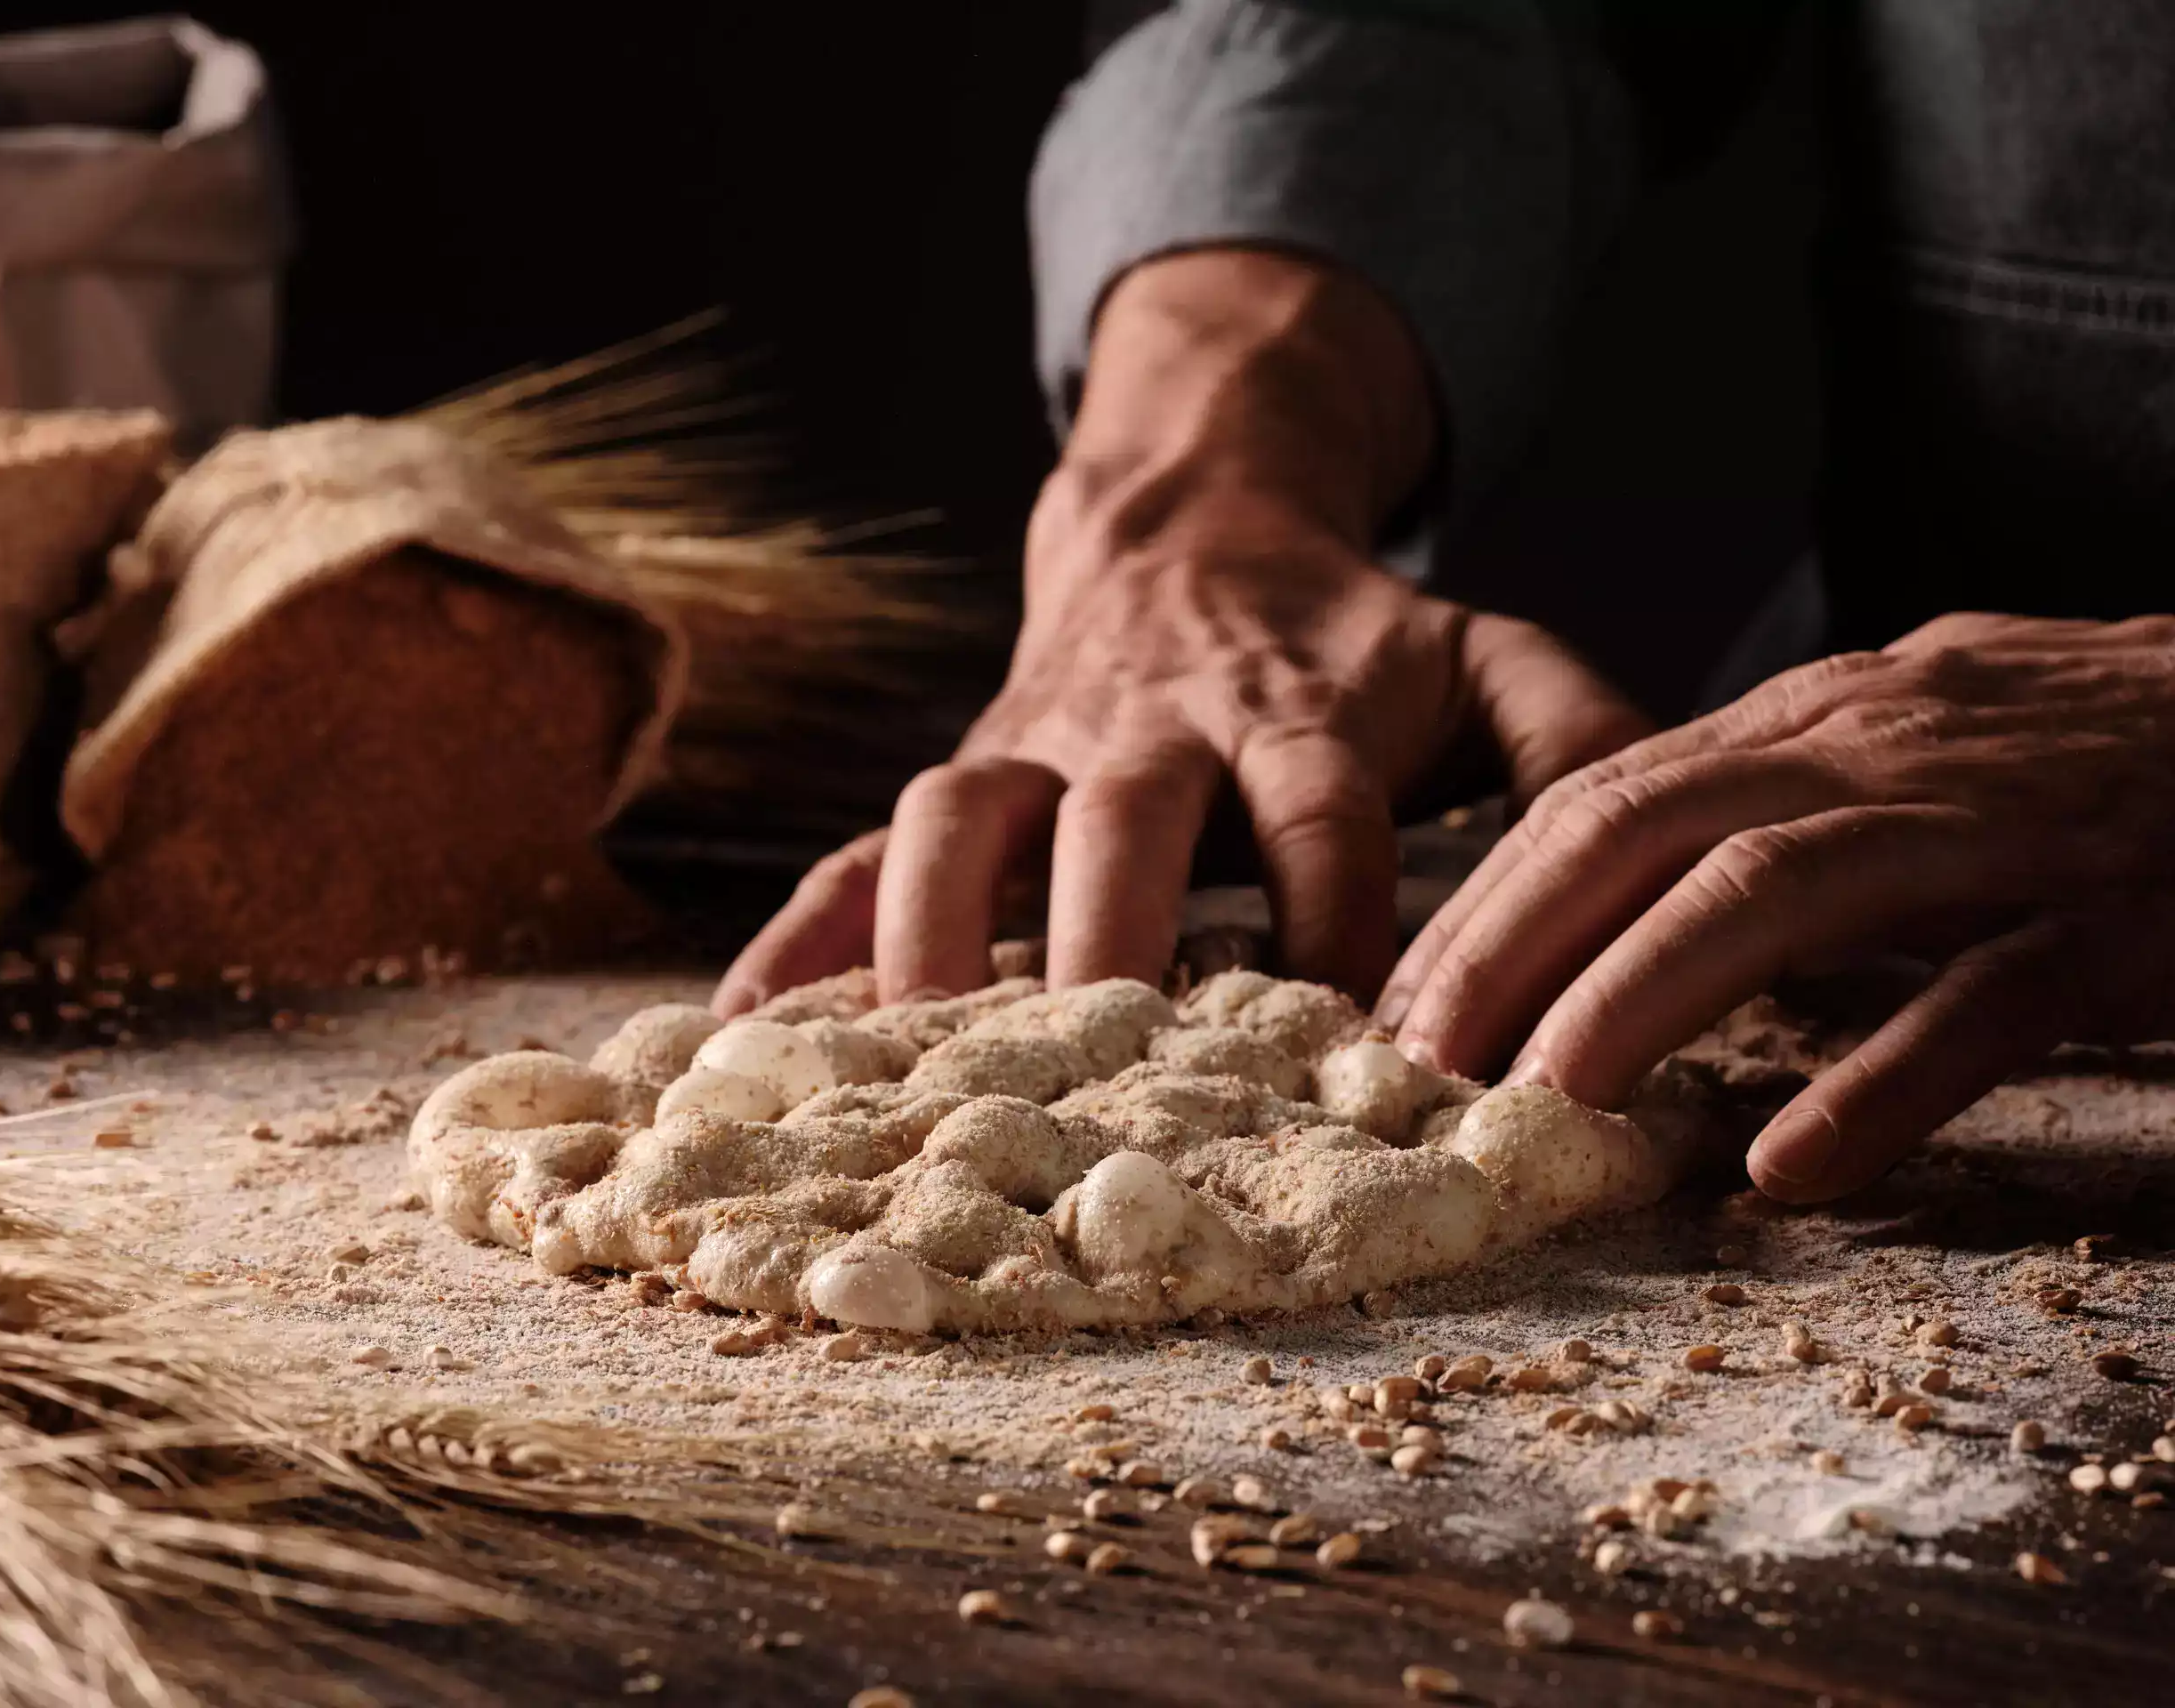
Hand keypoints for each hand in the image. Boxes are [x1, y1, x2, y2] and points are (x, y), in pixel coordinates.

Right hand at [716, 248, 1646, 1013]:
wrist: (1193, 518)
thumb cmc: (1351, 632)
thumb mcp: (1482, 656)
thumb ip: (1581, 732)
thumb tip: (1682, 834)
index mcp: (1295, 708)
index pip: (1319, 812)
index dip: (1334, 912)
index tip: (1351, 1041)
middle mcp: (1156, 723)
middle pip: (1124, 814)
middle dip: (1115, 930)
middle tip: (1104, 1054)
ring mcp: (1037, 740)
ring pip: (959, 815)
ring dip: (927, 927)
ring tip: (905, 1053)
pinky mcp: (964, 768)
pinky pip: (857, 846)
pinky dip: (797, 934)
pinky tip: (742, 1035)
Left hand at [1380, 612, 2174, 1201]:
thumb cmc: (2096, 750)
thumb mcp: (1910, 752)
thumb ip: (1778, 813)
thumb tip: (1629, 905)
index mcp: (1823, 719)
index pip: (1601, 797)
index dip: (1487, 903)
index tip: (1403, 1009)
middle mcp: (1883, 747)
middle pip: (1644, 825)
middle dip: (1510, 946)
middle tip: (1419, 1068)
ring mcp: (2001, 822)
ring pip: (1781, 889)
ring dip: (1643, 995)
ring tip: (1547, 1101)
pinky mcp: (2123, 909)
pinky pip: (1987, 996)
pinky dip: (1880, 1079)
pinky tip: (1790, 1164)